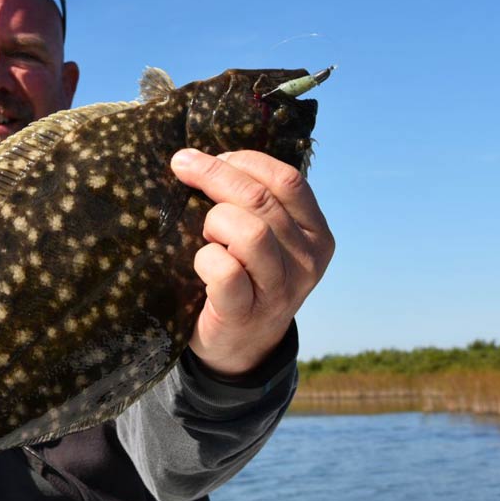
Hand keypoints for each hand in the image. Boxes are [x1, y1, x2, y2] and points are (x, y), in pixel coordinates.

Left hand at [170, 148, 334, 378]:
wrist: (239, 346)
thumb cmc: (246, 276)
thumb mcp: (268, 239)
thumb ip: (257, 203)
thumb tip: (207, 154)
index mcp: (317, 234)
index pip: (288, 179)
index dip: (244, 160)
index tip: (211, 157)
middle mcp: (307, 261)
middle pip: (261, 200)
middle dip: (215, 175)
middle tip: (182, 167)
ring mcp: (280, 290)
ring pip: (249, 232)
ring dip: (214, 222)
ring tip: (205, 235)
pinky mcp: (246, 314)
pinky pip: (225, 272)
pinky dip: (205, 259)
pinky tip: (200, 263)